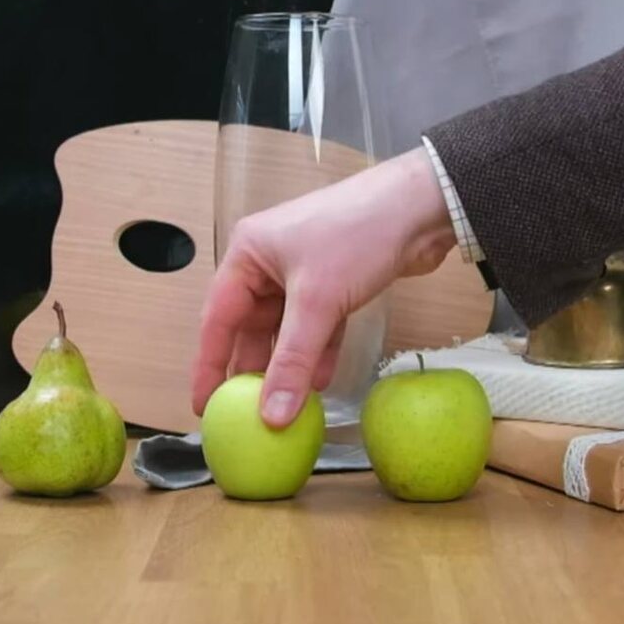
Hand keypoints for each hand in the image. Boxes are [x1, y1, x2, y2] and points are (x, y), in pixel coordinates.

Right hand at [191, 147, 455, 426]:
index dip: (209, 366)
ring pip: (286, 330)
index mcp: (248, 254)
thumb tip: (273, 416)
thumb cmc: (356, 234)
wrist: (419, 206)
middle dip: (251, 371)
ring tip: (282, 409)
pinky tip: (319, 384)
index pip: (217, 320)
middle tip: (244, 415)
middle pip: (250, 327)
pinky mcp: (335, 282)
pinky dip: (317, 353)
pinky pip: (317, 326)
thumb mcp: (317, 303)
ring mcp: (303, 272)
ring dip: (287, 367)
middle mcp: (269, 262)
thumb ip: (293, 362)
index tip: (204, 405)